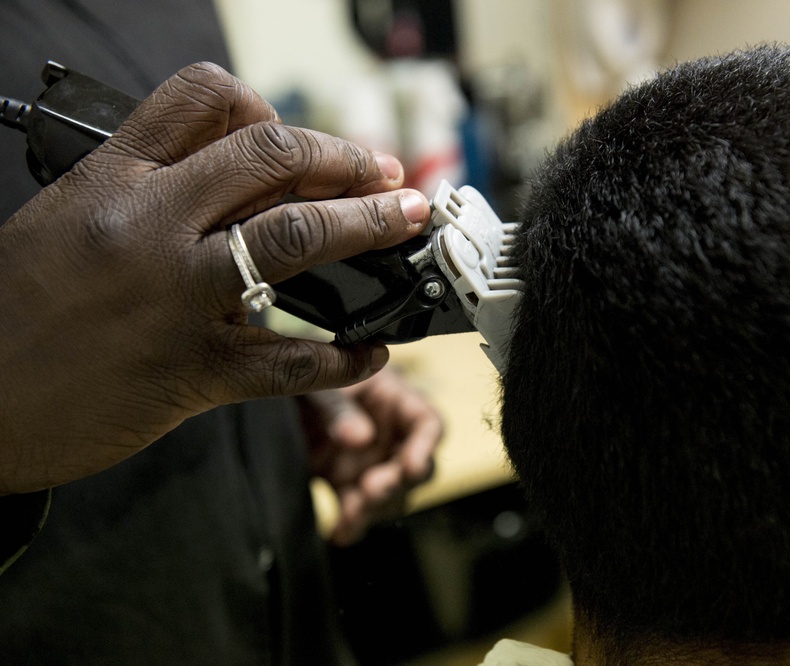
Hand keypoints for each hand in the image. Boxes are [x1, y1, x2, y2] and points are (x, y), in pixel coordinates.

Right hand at [0, 63, 430, 493]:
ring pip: (293, 240)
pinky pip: (290, 361)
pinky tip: (372, 353)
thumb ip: (147, 193)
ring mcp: (173, 297)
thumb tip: (239, 187)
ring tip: (404, 222)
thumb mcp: (68, 220)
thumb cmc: (17, 312)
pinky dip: (344, 358)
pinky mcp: (191, 370)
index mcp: (110, 177)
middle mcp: (147, 224)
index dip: (269, 111)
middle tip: (388, 176)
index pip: (204, 100)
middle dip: (346, 160)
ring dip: (366, 226)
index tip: (305, 142)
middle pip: (271, 159)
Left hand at [300, 370, 441, 545]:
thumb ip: (337, 406)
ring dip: (375, 509)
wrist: (270, 387)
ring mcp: (369, 461)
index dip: (426, 446)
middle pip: (416, 468)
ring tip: (350, 515)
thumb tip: (361, 439)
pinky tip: (339, 534)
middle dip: (398, 484)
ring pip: (391, 495)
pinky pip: (356, 510)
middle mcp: (389, 433)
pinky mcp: (345, 482)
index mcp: (393, 399)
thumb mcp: (317, 382)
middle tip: (371, 490)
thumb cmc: (303, 372)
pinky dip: (351, 524)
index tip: (411, 466)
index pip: (427, 423)